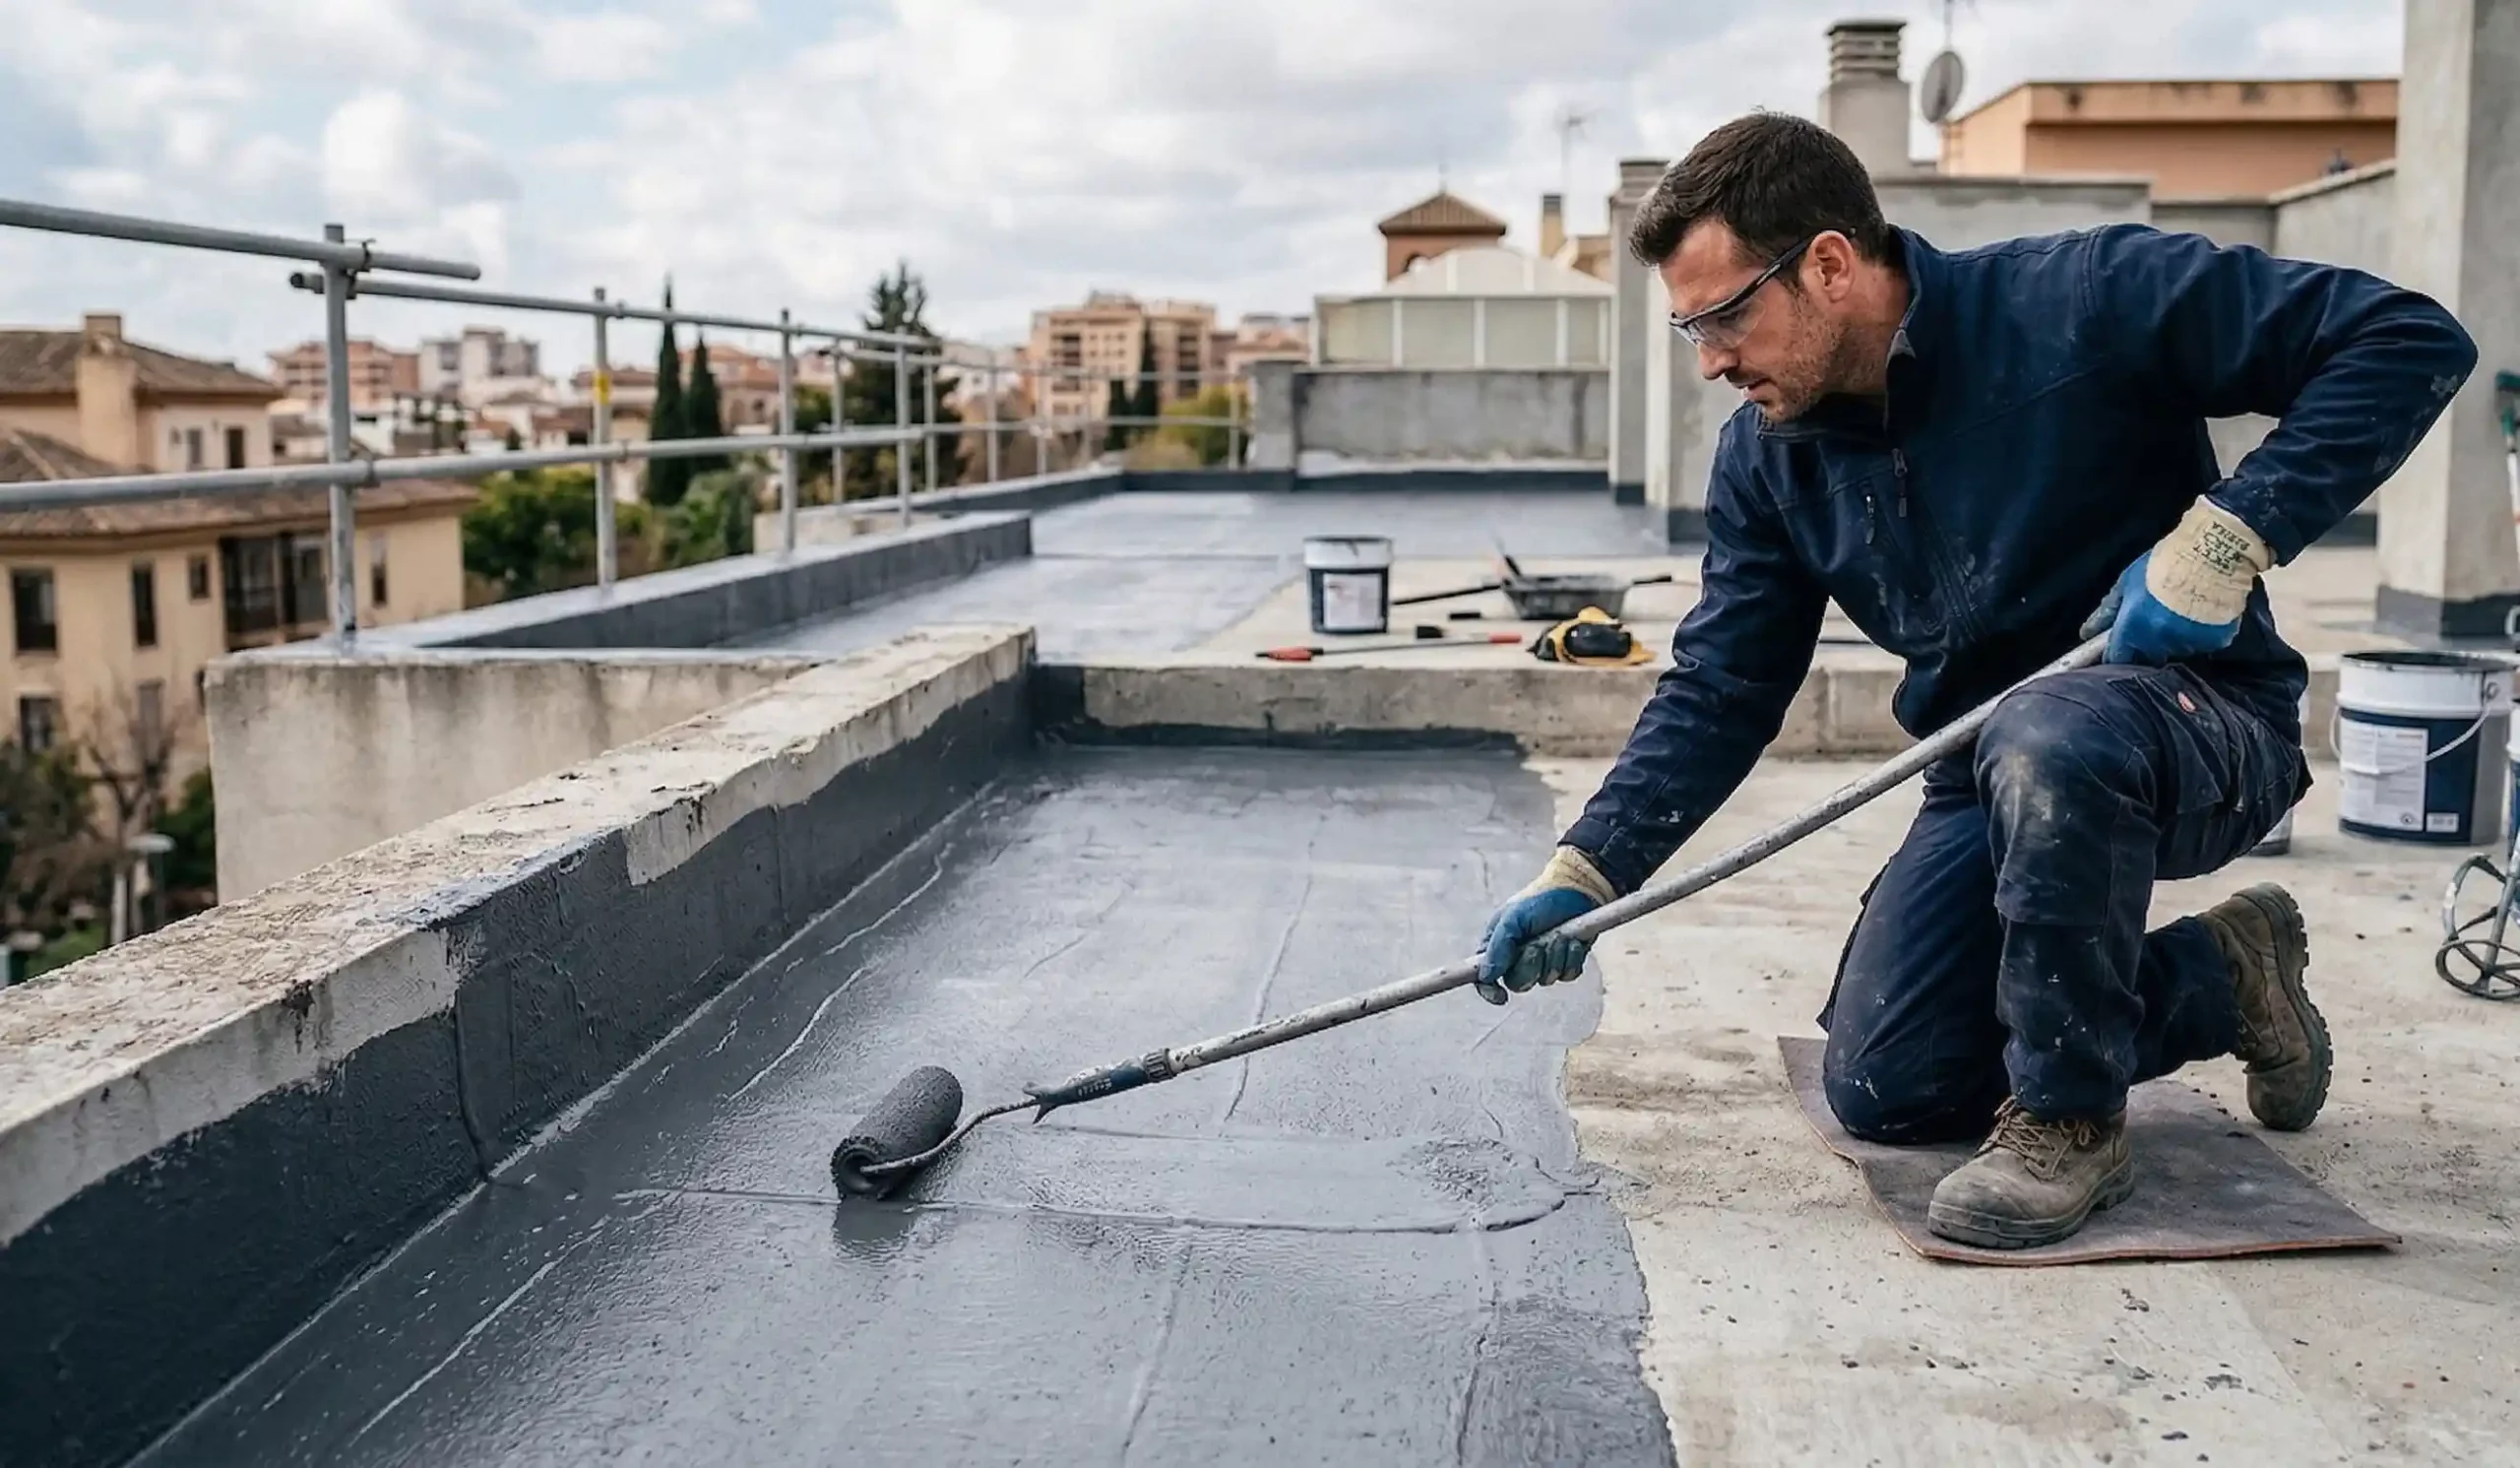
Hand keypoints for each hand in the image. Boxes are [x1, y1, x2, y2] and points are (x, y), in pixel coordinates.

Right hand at [1475, 847, 1617, 1004]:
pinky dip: (1571, 958)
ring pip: (1546, 980)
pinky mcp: (1566, 962)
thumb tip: (1486, 976)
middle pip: (1518, 983)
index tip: (1500, 997)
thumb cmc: (1540, 899)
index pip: (1485, 977)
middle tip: (1537, 945)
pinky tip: (1573, 941)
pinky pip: (1567, 974)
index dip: (1489, 990)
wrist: (1579, 890)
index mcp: (1499, 945)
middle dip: (1530, 965)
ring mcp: (1544, 961)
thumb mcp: (1514, 918)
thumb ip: (1498, 947)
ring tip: (1559, 935)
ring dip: (1554, 957)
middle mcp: (1519, 957)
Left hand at [2081, 499, 2272, 664]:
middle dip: (2149, 645)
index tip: (2123, 646)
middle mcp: (2158, 642)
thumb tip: (2086, 632)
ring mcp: (2188, 644)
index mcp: (2132, 629)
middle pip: (2149, 657)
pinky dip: (2202, 633)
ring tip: (2183, 610)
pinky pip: (2204, 644)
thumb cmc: (2164, 563)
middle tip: (2158, 619)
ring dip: (2176, 638)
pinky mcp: (2215, 642)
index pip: (2118, 658)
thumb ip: (2108, 611)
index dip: (2118, 654)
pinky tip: (2203, 612)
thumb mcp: (2127, 582)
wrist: (2212, 551)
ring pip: (2177, 650)